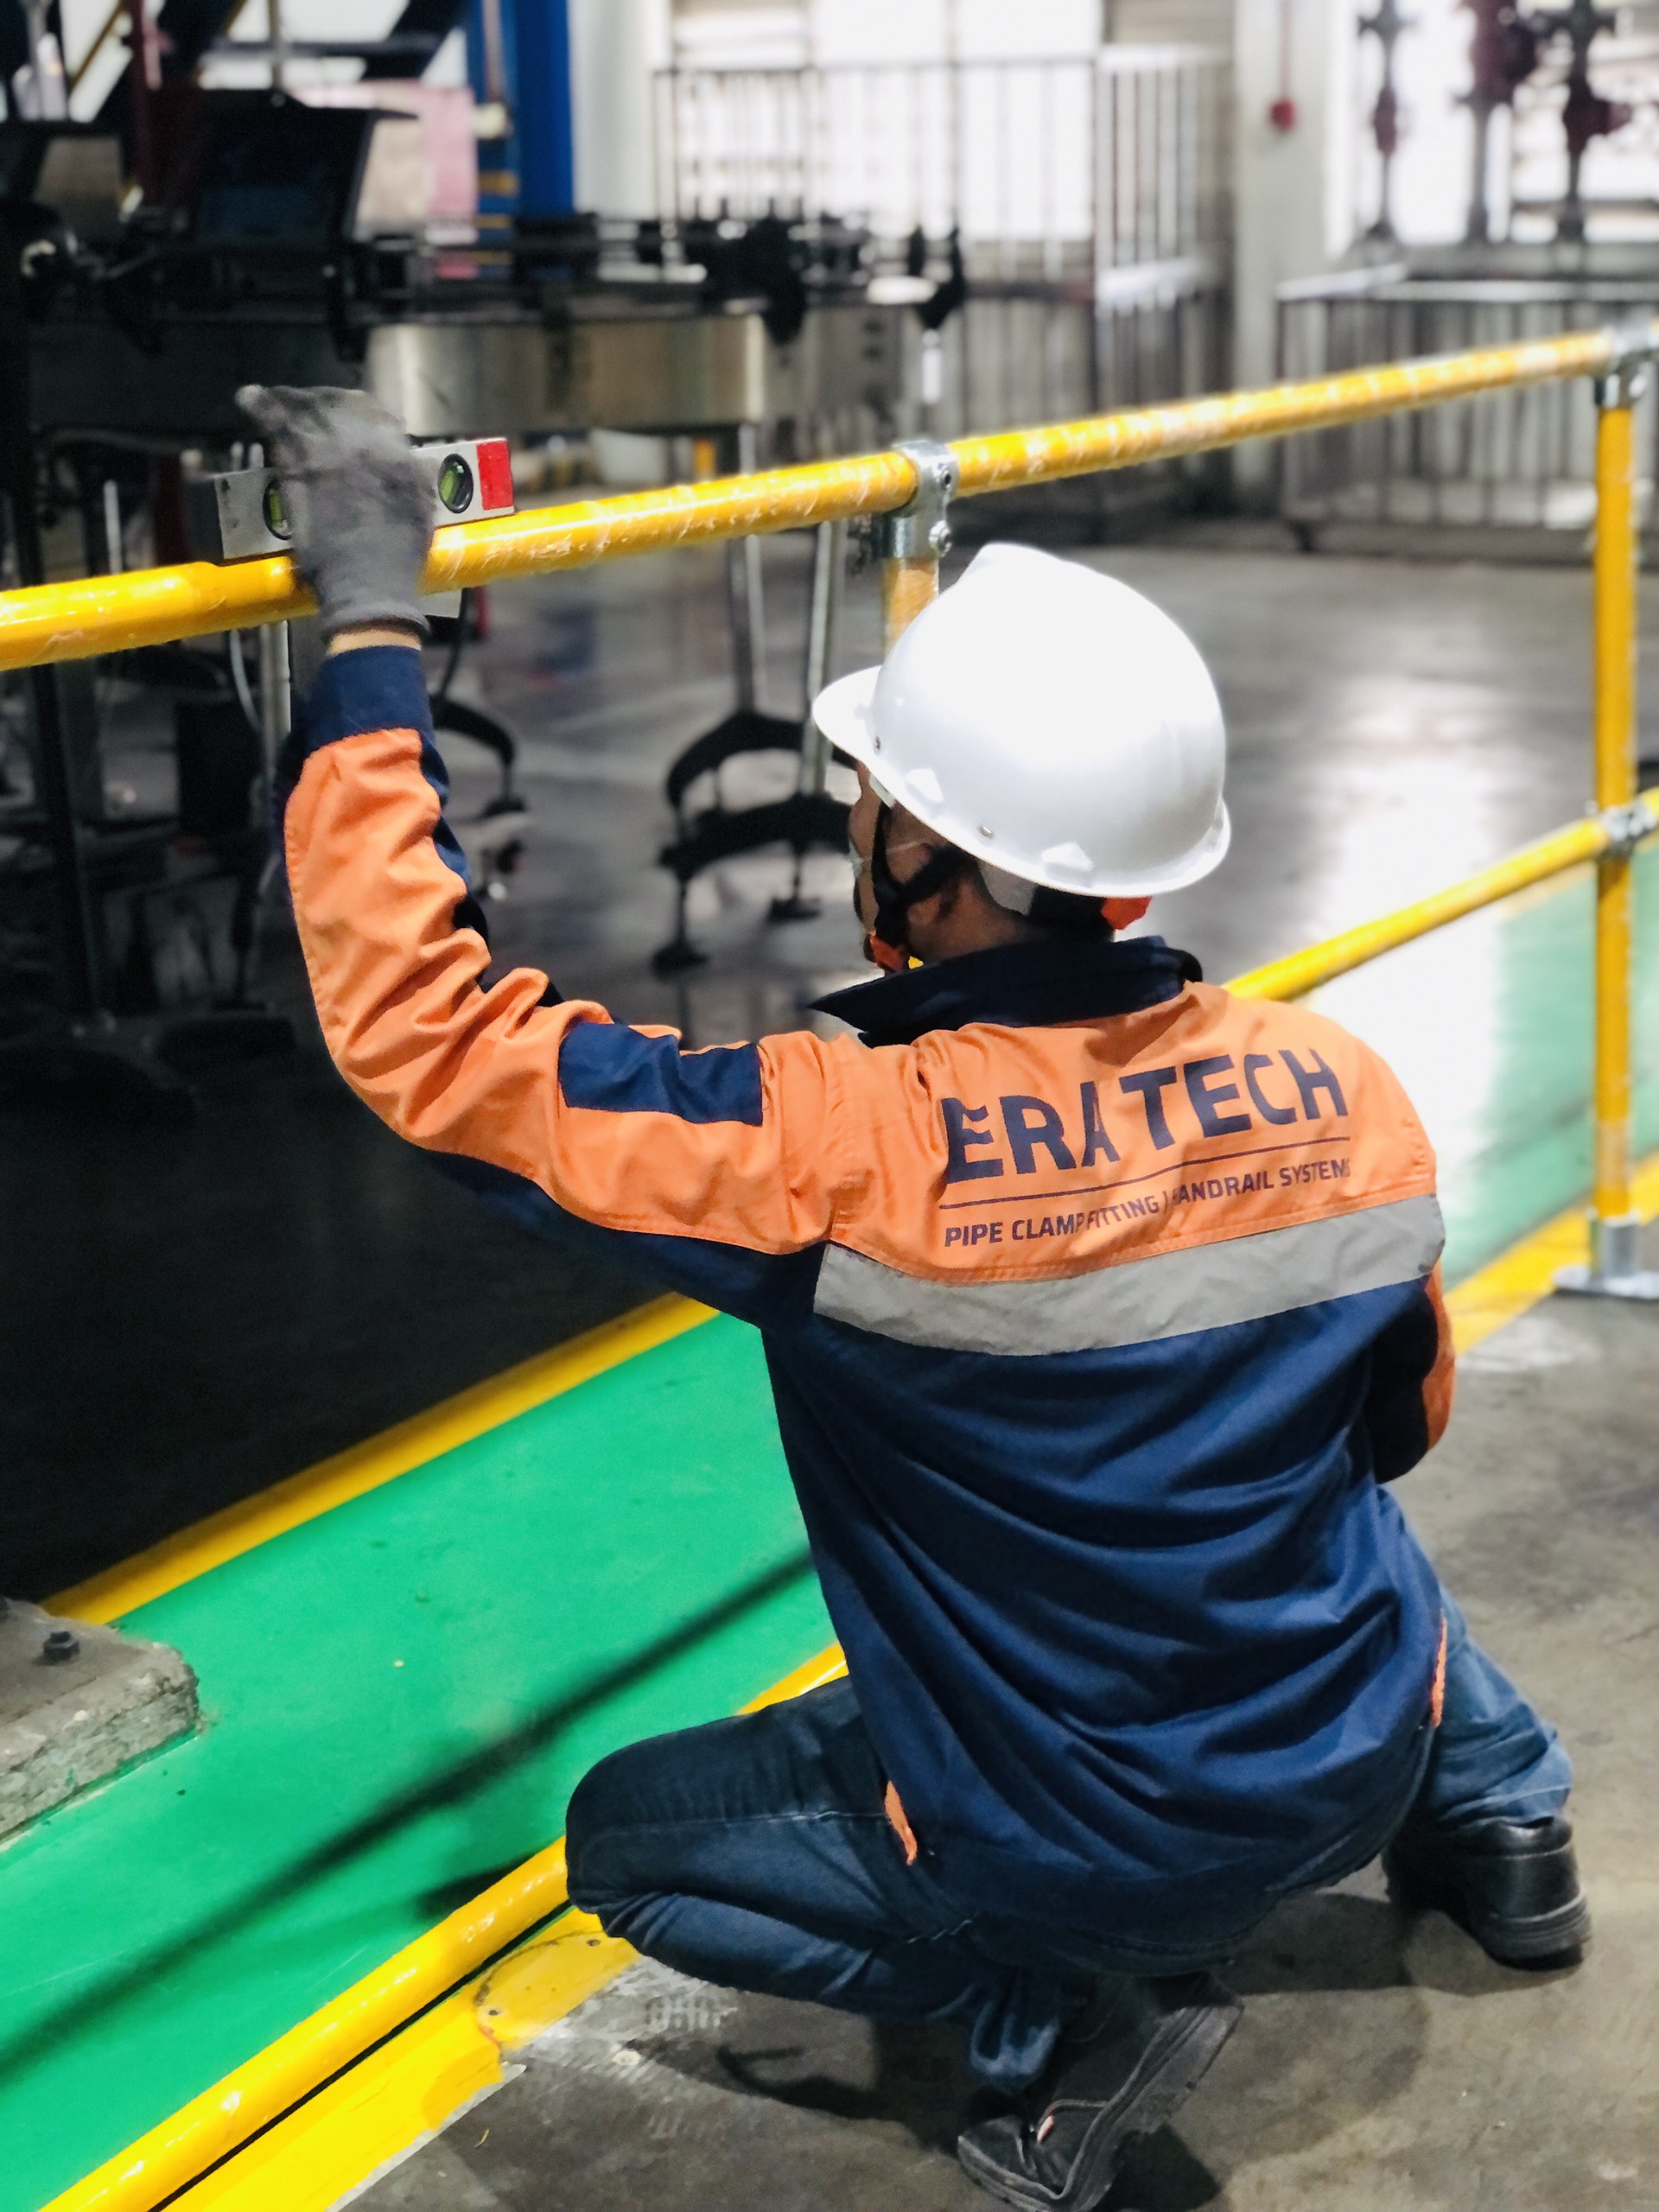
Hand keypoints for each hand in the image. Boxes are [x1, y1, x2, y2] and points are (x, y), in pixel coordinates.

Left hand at [236, 384, 433, 640]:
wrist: (371, 584)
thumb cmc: (398, 561)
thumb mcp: (421, 512)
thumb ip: (415, 480)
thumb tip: (415, 460)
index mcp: (397, 454)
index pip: (374, 414)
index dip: (354, 409)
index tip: (343, 412)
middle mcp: (365, 443)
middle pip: (337, 404)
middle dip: (319, 400)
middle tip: (302, 404)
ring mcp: (331, 452)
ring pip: (305, 410)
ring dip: (288, 400)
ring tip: (271, 397)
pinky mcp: (299, 466)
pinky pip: (276, 425)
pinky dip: (260, 407)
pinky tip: (248, 399)